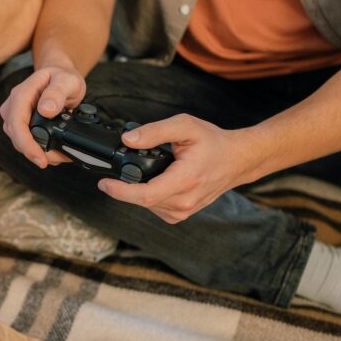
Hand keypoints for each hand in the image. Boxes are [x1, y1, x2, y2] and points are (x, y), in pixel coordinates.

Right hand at [0, 65, 86, 166]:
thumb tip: (46, 110)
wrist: (59, 76)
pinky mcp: (20, 125)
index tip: (40, 158)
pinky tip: (54, 152)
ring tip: (60, 155)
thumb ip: (57, 93)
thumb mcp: (67, 81)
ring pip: (19, 142)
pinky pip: (25, 141)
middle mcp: (14, 105)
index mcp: (22, 93)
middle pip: (16, 136)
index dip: (26, 143)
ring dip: (37, 152)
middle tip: (58, 159)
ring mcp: (15, 116)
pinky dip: (39, 149)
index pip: (17, 122)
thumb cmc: (62, 77)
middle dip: (35, 152)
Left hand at [97, 114, 256, 223]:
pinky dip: (149, 194)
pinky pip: (154, 207)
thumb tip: (128, 139)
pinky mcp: (180, 214)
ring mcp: (183, 211)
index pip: (145, 195)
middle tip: (124, 166)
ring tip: (151, 169)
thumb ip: (155, 131)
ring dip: (139, 189)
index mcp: (185, 181)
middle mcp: (184, 202)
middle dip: (126, 185)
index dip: (120, 192)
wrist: (237, 160)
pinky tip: (158, 180)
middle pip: (141, 200)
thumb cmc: (213, 143)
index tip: (103, 183)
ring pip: (146, 205)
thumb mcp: (185, 126)